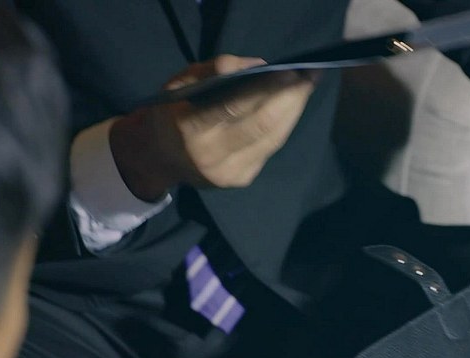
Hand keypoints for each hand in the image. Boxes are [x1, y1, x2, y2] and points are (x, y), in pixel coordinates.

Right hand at [110, 55, 317, 200]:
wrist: (159, 158)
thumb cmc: (171, 112)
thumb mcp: (180, 83)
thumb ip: (213, 70)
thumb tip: (258, 65)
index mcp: (189, 128)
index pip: (234, 107)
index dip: (266, 90)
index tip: (291, 72)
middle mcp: (210, 155)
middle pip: (262, 126)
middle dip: (291, 100)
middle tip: (309, 77)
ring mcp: (228, 172)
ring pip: (273, 139)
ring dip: (294, 112)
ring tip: (306, 88)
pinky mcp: (241, 179)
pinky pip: (270, 149)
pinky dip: (284, 126)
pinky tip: (291, 108)